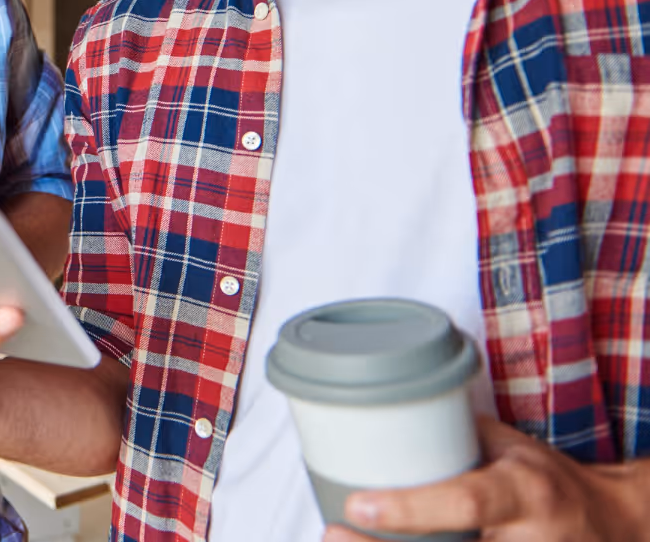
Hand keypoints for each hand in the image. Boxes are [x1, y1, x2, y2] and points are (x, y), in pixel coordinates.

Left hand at [325, 417, 649, 541]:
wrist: (611, 525)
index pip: (466, 503)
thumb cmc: (548, 483)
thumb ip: (452, 436)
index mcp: (524, 492)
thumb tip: (383, 414)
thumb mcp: (511, 449)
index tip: (358, 503)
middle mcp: (527, 540)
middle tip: (332, 533)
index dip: (411, 508)